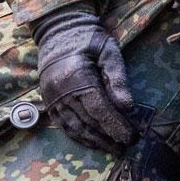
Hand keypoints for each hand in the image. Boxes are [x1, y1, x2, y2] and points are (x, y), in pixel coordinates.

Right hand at [32, 8, 138, 149]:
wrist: (57, 30)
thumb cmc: (88, 38)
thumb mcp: (108, 50)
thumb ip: (117, 77)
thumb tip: (127, 107)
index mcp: (77, 75)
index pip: (99, 108)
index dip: (115, 125)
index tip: (131, 137)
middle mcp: (61, 90)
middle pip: (88, 122)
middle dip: (110, 137)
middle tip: (128, 146)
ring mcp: (52, 98)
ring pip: (75, 128)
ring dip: (95, 142)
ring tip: (114, 150)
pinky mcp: (49, 102)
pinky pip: (64, 126)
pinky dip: (79, 137)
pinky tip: (94, 143)